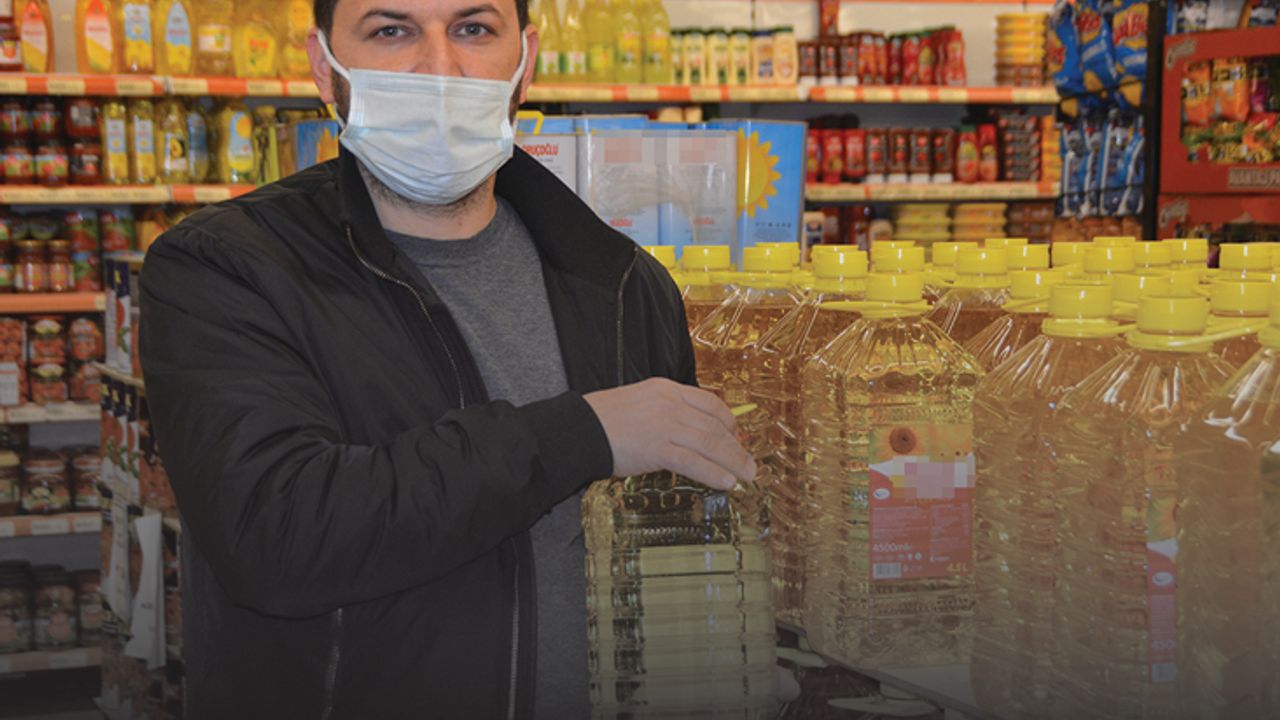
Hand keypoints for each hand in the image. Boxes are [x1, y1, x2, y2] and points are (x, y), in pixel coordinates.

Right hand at [584, 378, 755, 490]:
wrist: (579, 428)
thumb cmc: (605, 420)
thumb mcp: (640, 402)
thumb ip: (665, 413)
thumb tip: (689, 434)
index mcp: (666, 389)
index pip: (709, 403)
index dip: (729, 422)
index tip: (737, 437)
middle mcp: (669, 404)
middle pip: (714, 425)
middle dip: (736, 447)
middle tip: (750, 464)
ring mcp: (664, 425)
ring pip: (709, 443)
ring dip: (732, 461)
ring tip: (745, 476)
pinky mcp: (656, 448)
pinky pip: (692, 461)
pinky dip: (712, 472)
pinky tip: (725, 482)